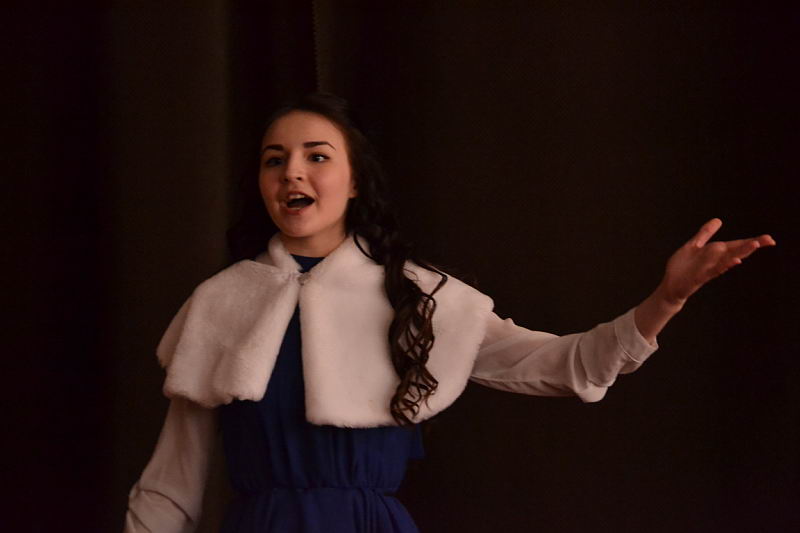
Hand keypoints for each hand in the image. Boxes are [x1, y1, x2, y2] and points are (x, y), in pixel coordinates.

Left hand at [657, 218, 775, 306]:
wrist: (671, 286)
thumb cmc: (683, 267)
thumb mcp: (693, 246)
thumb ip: (705, 234)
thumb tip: (718, 220)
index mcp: (714, 253)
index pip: (735, 245)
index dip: (750, 241)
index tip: (769, 238)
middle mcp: (714, 261)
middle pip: (735, 251)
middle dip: (751, 245)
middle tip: (770, 240)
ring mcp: (708, 269)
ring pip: (727, 260)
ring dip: (741, 252)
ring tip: (754, 244)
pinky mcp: (700, 277)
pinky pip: (714, 271)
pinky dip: (723, 265)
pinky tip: (734, 261)